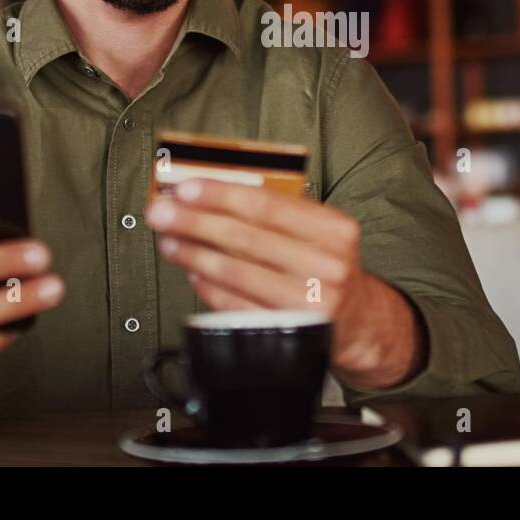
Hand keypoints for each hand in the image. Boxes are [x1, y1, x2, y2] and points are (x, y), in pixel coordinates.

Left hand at [146, 179, 423, 389]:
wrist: (359, 320)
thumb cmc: (325, 264)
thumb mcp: (316, 230)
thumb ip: (272, 210)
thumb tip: (207, 192)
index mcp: (335, 229)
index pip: (269, 205)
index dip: (222, 195)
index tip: (185, 187)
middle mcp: (328, 266)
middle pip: (247, 238)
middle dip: (196, 222)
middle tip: (160, 212)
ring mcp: (311, 303)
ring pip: (237, 273)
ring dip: (195, 254)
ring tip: (169, 239)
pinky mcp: (290, 332)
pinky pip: (237, 306)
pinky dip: (208, 287)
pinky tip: (192, 271)